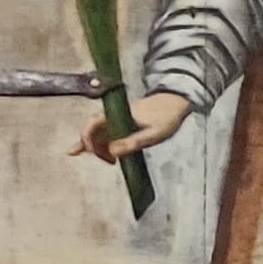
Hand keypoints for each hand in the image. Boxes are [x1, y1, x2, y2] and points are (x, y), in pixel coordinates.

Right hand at [74, 91, 192, 162]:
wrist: (176, 101)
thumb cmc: (166, 117)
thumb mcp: (152, 134)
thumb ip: (133, 142)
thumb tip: (112, 152)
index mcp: (117, 114)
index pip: (92, 124)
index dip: (86, 139)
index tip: (91, 152)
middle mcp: (113, 114)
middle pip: (93, 131)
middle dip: (94, 147)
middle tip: (110, 162)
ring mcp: (117, 118)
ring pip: (99, 133)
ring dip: (99, 147)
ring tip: (111, 162)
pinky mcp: (123, 122)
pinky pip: (108, 133)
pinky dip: (103, 143)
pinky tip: (102, 153)